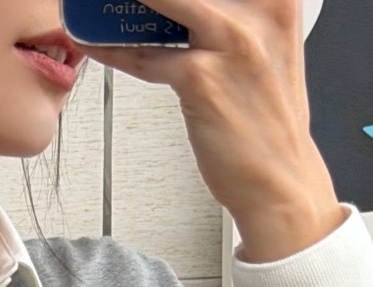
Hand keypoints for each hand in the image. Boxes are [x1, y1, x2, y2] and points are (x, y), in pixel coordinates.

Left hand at [70, 0, 343, 261]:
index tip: (155, 0)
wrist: (280, 182)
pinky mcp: (201, 78)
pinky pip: (144, 56)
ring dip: (120, 3)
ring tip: (92, 3)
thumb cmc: (267, 122)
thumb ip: (232, 15)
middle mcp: (259, 10)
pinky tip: (93, 42)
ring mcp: (231, 41)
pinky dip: (112, 49)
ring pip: (162, 1)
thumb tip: (176, 7)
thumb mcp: (265, 49)